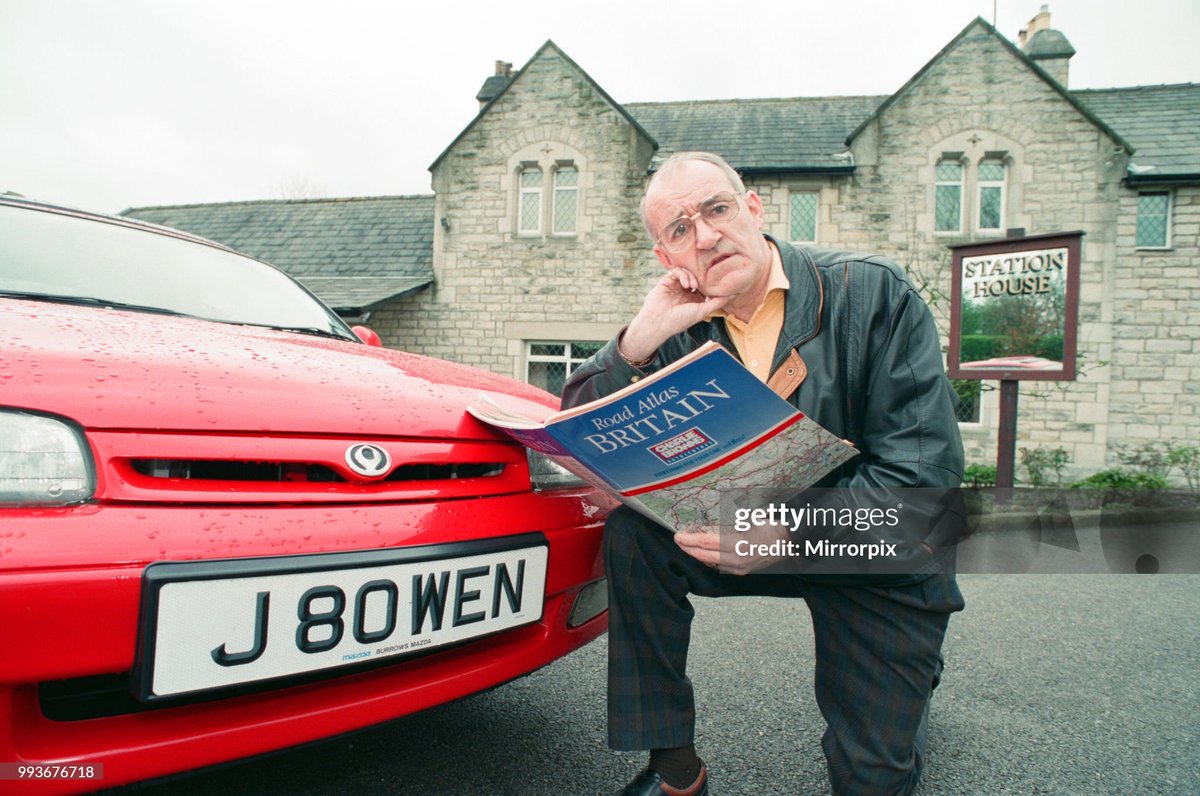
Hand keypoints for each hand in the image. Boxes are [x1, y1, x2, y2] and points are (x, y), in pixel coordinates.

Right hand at [619, 269, 729, 361]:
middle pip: (698, 276)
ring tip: (692, 286)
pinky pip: (677, 270)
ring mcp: (676, 285)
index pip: (706, 285)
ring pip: (688, 272)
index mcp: (695, 299)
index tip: (720, 278)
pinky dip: (682, 274)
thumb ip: (717, 302)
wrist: (658, 322)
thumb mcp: (702, 311)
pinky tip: (684, 283)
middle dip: (702, 276)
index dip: (712, 282)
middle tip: (706, 278)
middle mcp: (687, 291)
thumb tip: (734, 294)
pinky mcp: (667, 280)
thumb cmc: (680, 320)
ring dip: (692, 277)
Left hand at [674, 521, 791, 575]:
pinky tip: (703, 552)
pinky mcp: (741, 571)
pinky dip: (708, 559)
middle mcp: (736, 559)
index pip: (706, 542)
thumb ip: (725, 526)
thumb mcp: (748, 521)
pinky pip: (718, 566)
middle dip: (687, 548)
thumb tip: (706, 528)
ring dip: (696, 553)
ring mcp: (738, 568)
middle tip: (678, 540)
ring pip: (709, 562)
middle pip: (703, 555)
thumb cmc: (771, 527)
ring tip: (687, 545)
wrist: (790, 542)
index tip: (677, 535)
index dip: (689, 539)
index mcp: (738, 545)